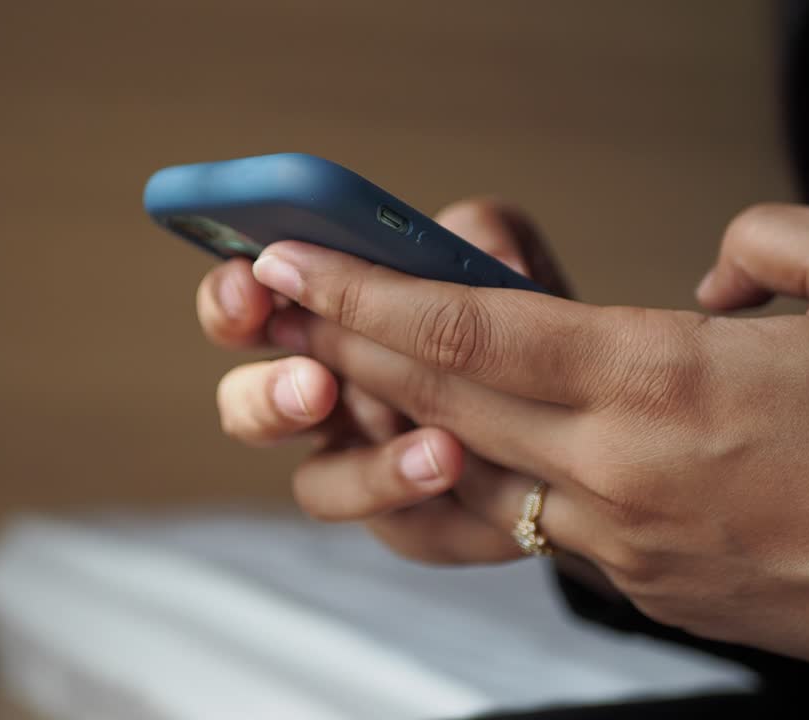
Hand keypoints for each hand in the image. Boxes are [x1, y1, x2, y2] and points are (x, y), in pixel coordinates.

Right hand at [198, 199, 616, 573]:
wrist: (577, 405)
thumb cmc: (515, 311)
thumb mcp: (502, 255)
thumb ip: (483, 234)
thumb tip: (489, 260)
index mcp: (317, 319)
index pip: (243, 306)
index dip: (231, 297)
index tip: (253, 280)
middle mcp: (323, 397)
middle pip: (245, 407)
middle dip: (268, 397)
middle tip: (314, 384)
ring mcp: (363, 465)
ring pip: (317, 485)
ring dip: (367, 469)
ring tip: (439, 448)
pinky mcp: (414, 522)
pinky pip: (400, 528)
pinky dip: (431, 498)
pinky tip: (462, 465)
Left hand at [250, 203, 808, 715]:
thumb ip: (770, 239)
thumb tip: (701, 275)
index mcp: (666, 381)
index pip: (474, 329)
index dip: (368, 291)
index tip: (294, 261)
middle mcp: (619, 468)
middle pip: (438, 397)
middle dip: (340, 343)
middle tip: (270, 303)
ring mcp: (617, 539)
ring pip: (463, 468)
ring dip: (386, 415)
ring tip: (333, 369)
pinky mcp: (633, 583)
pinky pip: (522, 522)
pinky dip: (467, 476)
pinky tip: (441, 443)